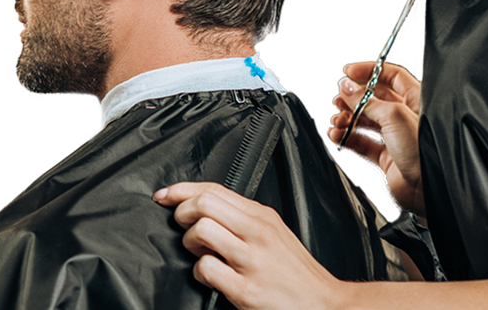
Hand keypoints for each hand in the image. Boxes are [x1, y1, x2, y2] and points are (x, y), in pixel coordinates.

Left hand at [153, 182, 340, 309]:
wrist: (321, 303)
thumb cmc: (294, 272)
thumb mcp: (274, 233)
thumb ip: (245, 219)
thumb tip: (207, 209)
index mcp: (262, 216)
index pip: (215, 189)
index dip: (183, 189)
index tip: (165, 194)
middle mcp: (257, 232)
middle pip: (205, 203)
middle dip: (181, 211)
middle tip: (180, 224)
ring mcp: (251, 260)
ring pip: (202, 230)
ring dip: (188, 241)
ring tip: (197, 251)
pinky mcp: (245, 289)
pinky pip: (206, 269)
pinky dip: (198, 272)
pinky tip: (207, 276)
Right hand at [328, 61, 424, 219]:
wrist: (431, 188)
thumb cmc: (423, 149)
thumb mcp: (393, 115)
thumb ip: (367, 101)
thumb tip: (347, 86)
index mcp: (415, 99)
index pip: (391, 76)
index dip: (370, 71)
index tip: (349, 72)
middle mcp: (406, 117)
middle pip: (376, 99)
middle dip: (354, 98)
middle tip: (339, 100)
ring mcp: (397, 138)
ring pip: (368, 122)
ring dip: (348, 119)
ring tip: (336, 121)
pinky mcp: (389, 158)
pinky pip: (365, 144)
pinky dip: (349, 139)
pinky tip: (338, 136)